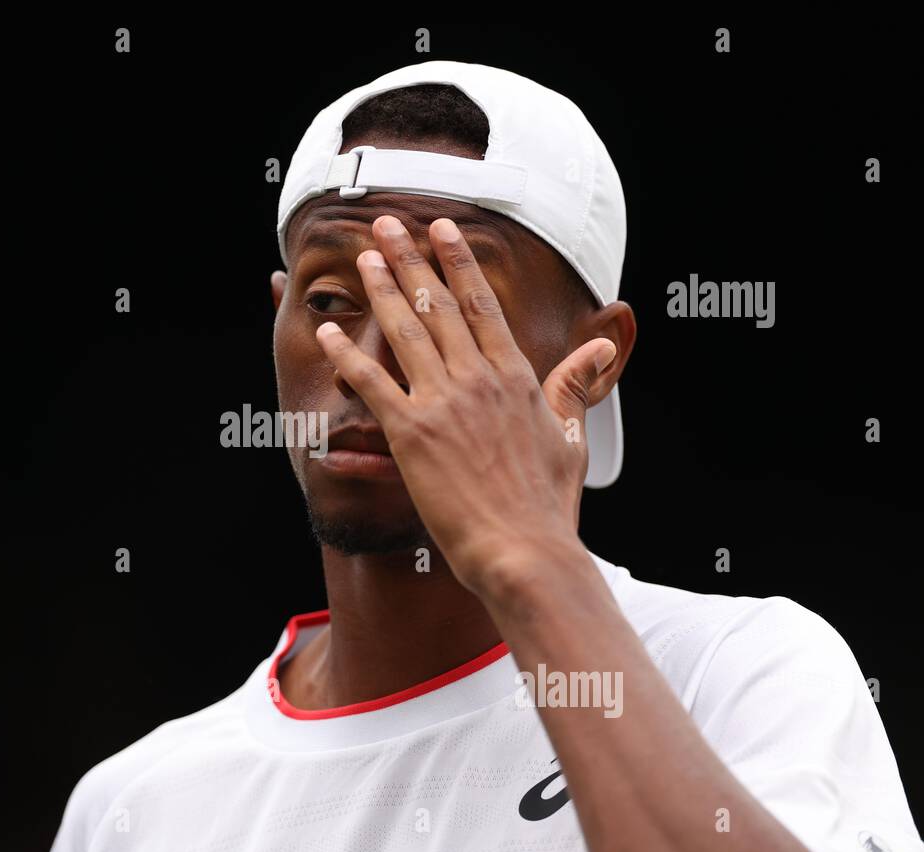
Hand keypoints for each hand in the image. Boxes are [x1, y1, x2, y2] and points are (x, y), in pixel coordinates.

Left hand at [314, 215, 616, 596]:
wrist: (524, 550)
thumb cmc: (548, 503)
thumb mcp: (570, 436)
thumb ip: (575, 385)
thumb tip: (600, 347)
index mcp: (516, 376)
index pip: (482, 303)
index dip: (458, 262)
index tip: (442, 230)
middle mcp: (478, 379)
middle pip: (438, 304)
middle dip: (411, 259)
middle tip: (387, 224)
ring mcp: (442, 403)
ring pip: (405, 332)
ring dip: (382, 289)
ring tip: (364, 256)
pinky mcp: (410, 435)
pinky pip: (372, 384)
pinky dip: (347, 356)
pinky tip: (328, 331)